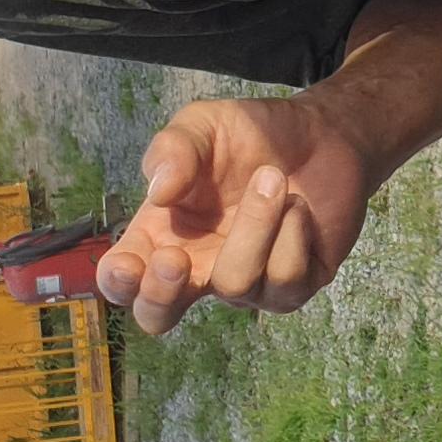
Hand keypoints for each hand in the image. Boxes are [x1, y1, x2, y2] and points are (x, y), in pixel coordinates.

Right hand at [95, 94, 374, 334]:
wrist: (322, 135)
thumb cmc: (251, 134)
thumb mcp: (204, 124)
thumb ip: (174, 148)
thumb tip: (158, 194)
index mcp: (161, 234)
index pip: (123, 278)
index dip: (119, 282)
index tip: (130, 263)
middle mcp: (198, 268)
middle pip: (158, 317)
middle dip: (160, 296)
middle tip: (176, 258)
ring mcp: (246, 285)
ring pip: (235, 285)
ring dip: (255, 225)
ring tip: (273, 178)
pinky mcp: (292, 288)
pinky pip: (284, 281)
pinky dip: (292, 234)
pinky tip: (299, 207)